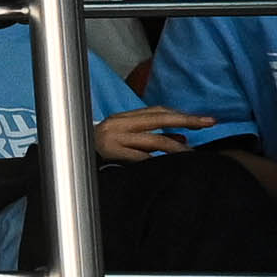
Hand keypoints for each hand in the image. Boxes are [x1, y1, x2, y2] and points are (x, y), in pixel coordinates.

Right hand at [96, 105, 212, 162]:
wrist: (67, 159)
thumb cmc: (99, 152)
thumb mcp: (125, 139)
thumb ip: (151, 137)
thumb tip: (182, 138)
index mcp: (123, 118)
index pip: (157, 112)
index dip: (181, 115)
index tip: (204, 120)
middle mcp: (119, 124)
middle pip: (159, 118)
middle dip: (186, 120)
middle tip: (209, 122)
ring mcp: (114, 138)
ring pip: (153, 140)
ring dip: (176, 147)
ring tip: (193, 154)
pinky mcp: (111, 153)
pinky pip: (140, 158)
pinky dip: (157, 161)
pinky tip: (171, 165)